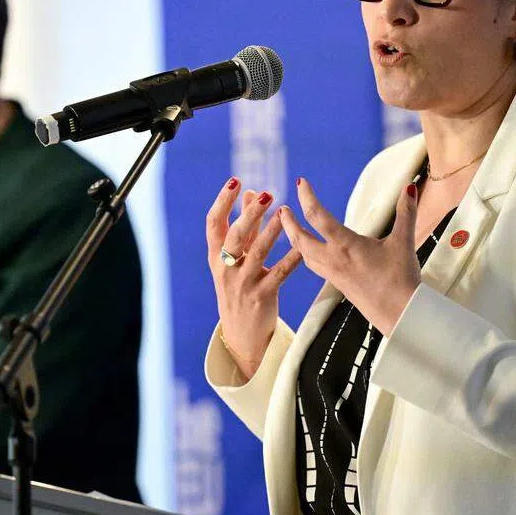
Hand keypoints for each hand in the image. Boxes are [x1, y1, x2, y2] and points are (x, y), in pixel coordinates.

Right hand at [206, 177, 302, 379]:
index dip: (222, 201)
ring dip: (272, 231)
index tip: (235, 181)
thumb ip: (243, 226)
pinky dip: (291, 258)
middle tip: (265, 194)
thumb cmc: (238, 287)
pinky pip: (279, 273)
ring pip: (257, 253)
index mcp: (215, 256)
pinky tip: (302, 245)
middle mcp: (225, 268)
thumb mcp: (234, 259)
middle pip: (235, 236)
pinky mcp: (262, 296)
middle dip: (250, 214)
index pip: (213, 223)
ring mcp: (242, 283)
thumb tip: (248, 192)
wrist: (241, 333)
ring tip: (284, 214)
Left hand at [278, 178, 420, 335]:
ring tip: (288, 227)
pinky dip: (304, 253)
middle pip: (299, 238)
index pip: (318, 216)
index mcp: (346, 245)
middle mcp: (333, 259)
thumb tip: (410, 187)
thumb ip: (406, 212)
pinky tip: (307, 251)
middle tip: (281, 210)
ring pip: (303, 254)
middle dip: (288, 222)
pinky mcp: (336, 283)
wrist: (400, 314)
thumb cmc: (401, 279)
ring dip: (293, 238)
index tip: (301, 182)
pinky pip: (312, 265)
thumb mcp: (403, 241)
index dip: (307, 196)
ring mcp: (332, 273)